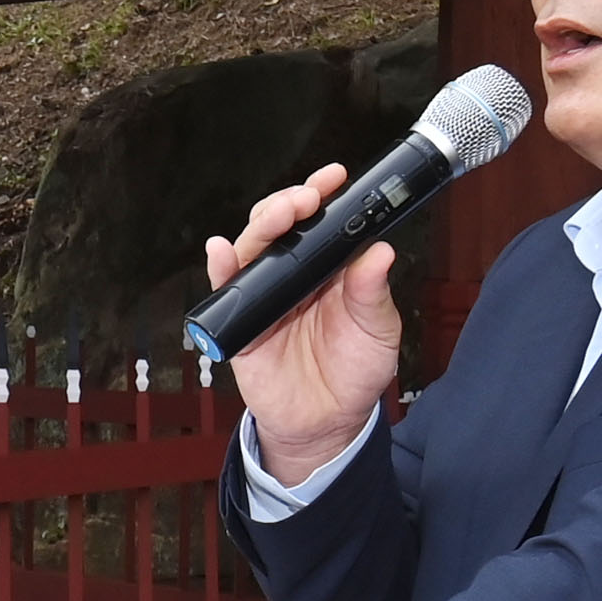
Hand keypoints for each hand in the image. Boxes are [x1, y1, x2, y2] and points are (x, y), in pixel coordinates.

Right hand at [204, 165, 400, 484]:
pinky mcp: (241, 322)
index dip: (323, 194)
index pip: (321, 221)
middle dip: (289, 203)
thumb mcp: (377, 332)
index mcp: (328, 269)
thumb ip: (373, 293)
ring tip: (279, 215)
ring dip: (262, 225)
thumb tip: (380, 253)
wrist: (328, 423)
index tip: (333, 177)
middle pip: (280, 225)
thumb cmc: (354, 373)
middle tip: (307, 198)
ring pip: (252, 248)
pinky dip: (221, 267)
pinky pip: (226, 290)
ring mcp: (265, 296)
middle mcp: (294, 275)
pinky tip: (221, 251)